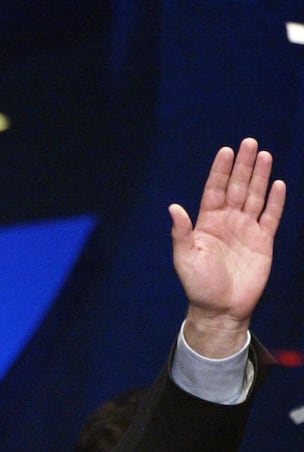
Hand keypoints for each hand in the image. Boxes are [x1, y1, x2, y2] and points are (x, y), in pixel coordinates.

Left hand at [172, 138, 284, 356]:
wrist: (222, 308)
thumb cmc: (199, 285)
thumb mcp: (185, 258)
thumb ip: (181, 232)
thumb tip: (173, 207)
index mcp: (206, 223)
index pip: (214, 190)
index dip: (220, 171)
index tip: (226, 151)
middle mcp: (227, 222)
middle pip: (236, 187)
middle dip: (243, 166)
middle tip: (250, 143)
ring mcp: (246, 230)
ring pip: (254, 197)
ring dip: (259, 177)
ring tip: (264, 154)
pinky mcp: (263, 241)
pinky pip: (270, 216)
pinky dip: (275, 200)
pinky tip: (278, 183)